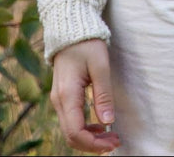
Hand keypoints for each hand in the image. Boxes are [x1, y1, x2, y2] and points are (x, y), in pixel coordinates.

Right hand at [50, 39, 120, 153]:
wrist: (70, 29)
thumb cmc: (87, 44)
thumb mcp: (100, 66)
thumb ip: (103, 94)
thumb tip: (108, 122)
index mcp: (67, 95)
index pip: (76, 132)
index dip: (94, 143)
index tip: (113, 142)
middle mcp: (58, 101)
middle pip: (71, 136)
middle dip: (93, 144)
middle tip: (115, 142)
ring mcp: (58, 99)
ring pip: (70, 130)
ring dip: (89, 137)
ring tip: (110, 136)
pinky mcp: (62, 97)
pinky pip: (70, 120)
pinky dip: (84, 128)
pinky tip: (99, 125)